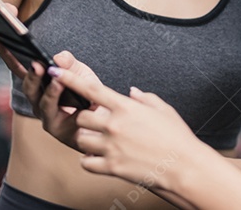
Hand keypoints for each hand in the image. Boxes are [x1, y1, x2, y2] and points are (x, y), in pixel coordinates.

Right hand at [7, 50, 98, 150]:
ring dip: (49, 90)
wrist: (108, 121)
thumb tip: (58, 58)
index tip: (2, 42)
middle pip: (29, 88)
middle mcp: (39, 103)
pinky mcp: (59, 132)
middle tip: (36, 64)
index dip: (10, 58)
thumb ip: (69, 63)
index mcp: (40, 87)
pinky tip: (66, 89)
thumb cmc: (90, 96)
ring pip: (42, 103)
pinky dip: (61, 101)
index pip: (21, 71)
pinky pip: (58, 116)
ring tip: (56, 78)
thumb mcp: (81, 73)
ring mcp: (47, 118)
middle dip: (31, 76)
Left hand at [51, 67, 201, 188]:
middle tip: (100, 126)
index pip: (90, 88)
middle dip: (87, 120)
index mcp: (125, 107)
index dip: (69, 79)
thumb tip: (131, 92)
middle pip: (81, 117)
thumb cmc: (178, 138)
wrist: (186, 168)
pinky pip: (85, 162)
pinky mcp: (111, 167)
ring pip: (80, 139)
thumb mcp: (163, 110)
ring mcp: (111, 147)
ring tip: (101, 143)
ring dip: (87, 140)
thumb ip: (144, 98)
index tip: (55, 72)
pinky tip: (100, 159)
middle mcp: (114, 125)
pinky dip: (90, 161)